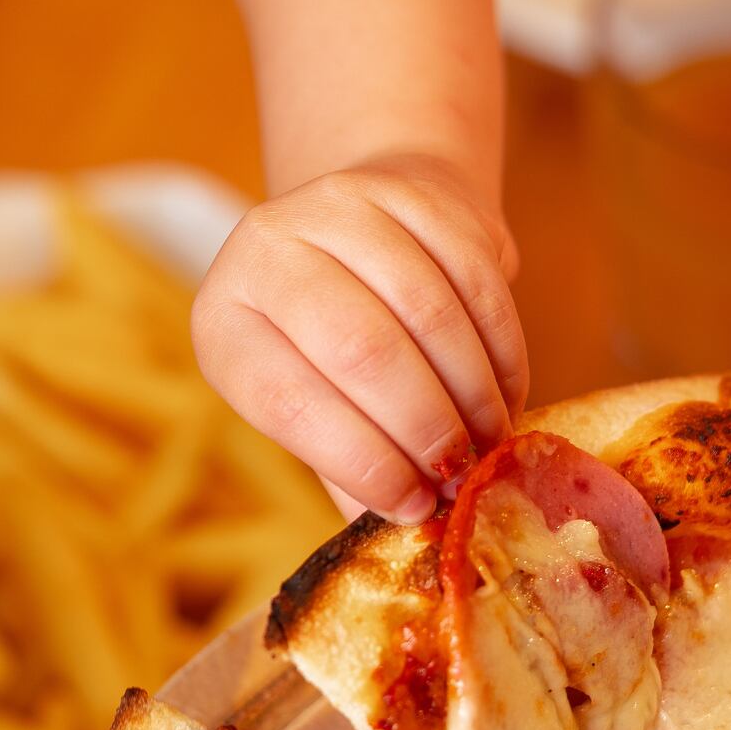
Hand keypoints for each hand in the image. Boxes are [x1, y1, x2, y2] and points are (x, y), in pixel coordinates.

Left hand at [193, 157, 527, 523]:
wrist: (363, 227)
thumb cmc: (328, 343)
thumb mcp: (310, 401)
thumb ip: (349, 466)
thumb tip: (399, 541)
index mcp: (223, 321)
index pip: (288, 401)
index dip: (362, 462)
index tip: (416, 506)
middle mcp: (262, 249)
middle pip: (361, 350)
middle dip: (424, 427)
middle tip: (463, 478)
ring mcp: (335, 206)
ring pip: (427, 310)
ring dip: (472, 391)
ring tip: (490, 441)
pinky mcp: (406, 188)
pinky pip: (474, 274)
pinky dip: (501, 347)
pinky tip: (507, 391)